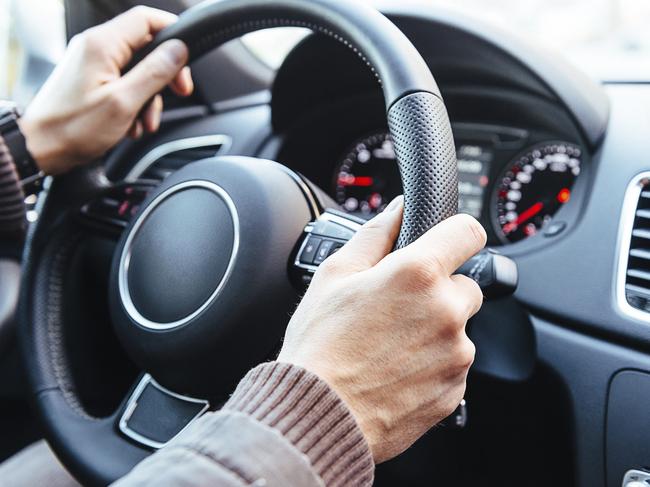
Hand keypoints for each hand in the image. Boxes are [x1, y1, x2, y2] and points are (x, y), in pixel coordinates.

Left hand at [18, 6, 193, 174]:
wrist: (40, 148)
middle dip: (165, 73)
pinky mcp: (90, 80)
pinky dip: (134, 103)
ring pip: (137, 69)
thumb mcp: (124, 102)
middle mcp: (96, 47)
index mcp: (103, 44)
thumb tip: (179, 50)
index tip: (187, 58)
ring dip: (150, 96)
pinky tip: (130, 124)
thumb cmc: (73, 127)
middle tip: (179, 92)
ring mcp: (92, 63)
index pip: (147, 19)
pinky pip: (123, 82)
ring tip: (145, 122)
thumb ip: (155, 73)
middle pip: (146, 46)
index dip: (173, 34)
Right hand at [278, 198, 485, 462]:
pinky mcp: (455, 390)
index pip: (468, 232)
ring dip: (436, 330)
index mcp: (418, 274)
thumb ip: (375, 233)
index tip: (446, 243)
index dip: (456, 233)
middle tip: (398, 307)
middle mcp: (446, 311)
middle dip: (439, 290)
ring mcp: (456, 355)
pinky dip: (434, 365)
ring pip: (459, 328)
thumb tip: (397, 209)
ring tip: (390, 346)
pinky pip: (454, 366)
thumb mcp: (334, 275)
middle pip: (466, 285)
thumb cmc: (319, 347)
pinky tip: (396, 371)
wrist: (319, 416)